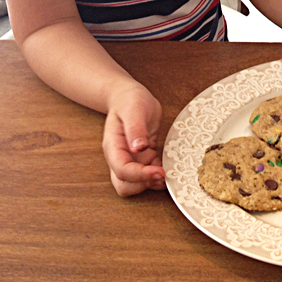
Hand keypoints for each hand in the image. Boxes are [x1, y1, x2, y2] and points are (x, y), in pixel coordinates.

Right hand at [102, 82, 165, 196]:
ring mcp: (130, 160)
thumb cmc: (130, 100)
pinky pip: (147, 176)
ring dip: (152, 182)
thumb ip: (135, 128)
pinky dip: (157, 176)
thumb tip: (138, 148)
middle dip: (144, 184)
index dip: (140, 175)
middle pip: (124, 185)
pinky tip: (169, 166)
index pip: (122, 170)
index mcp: (113, 146)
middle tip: (163, 173)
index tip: (159, 171)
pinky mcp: (142, 159)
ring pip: (135, 184)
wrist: (130, 97)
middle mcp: (119, 157)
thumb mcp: (134, 109)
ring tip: (168, 171)